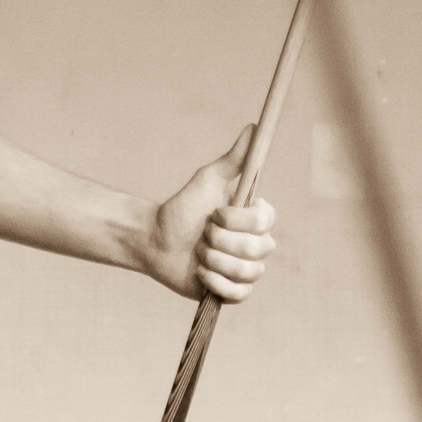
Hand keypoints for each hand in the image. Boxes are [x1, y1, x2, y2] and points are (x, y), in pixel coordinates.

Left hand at [148, 126, 277, 301]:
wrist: (156, 240)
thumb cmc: (182, 208)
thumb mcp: (208, 180)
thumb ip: (235, 159)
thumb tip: (254, 127)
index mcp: (256, 219)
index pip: (265, 221)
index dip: (237, 220)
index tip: (214, 214)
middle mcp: (257, 244)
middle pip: (256, 248)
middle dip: (220, 240)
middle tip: (202, 234)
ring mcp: (247, 270)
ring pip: (246, 271)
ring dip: (213, 260)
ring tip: (198, 252)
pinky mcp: (234, 292)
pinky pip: (238, 293)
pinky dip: (214, 282)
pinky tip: (199, 272)